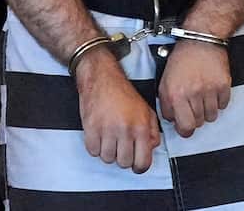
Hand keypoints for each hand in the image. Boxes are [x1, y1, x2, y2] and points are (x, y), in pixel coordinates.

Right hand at [75, 49, 160, 172]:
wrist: (101, 76)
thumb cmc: (122, 91)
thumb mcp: (145, 109)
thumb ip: (152, 131)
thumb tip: (151, 147)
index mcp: (141, 126)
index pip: (143, 162)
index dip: (139, 166)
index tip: (135, 164)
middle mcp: (125, 129)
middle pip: (124, 163)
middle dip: (122, 156)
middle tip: (120, 145)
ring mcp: (107, 130)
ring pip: (107, 158)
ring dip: (107, 151)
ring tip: (109, 137)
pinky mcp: (91, 128)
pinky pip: (92, 151)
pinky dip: (95, 146)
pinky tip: (99, 135)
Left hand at [158, 39, 231, 137]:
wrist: (200, 40)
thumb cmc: (182, 58)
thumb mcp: (165, 80)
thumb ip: (166, 102)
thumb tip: (172, 119)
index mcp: (176, 94)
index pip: (185, 127)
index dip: (185, 130)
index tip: (185, 127)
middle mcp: (193, 93)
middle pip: (199, 123)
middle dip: (195, 118)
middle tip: (193, 106)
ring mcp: (210, 90)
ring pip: (212, 116)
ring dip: (207, 110)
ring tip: (202, 96)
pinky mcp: (224, 85)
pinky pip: (223, 105)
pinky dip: (218, 101)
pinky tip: (211, 90)